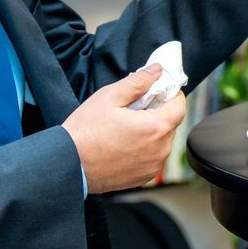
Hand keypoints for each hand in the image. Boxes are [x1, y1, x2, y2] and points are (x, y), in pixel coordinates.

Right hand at [66, 65, 189, 192]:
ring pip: (161, 142)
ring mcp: (152, 167)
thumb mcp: (109, 97)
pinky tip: (124, 143)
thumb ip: (138, 81)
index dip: (172, 95)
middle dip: (158, 112)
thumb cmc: (85, 132)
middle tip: (136, 107)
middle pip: (170, 124)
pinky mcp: (142, 177)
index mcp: (155, 128)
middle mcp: (159, 150)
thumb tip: (156, 71)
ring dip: (151, 131)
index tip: (160, 90)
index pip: (179, 107)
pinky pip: (152, 157)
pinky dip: (144, 148)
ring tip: (126, 126)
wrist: (68, 165)